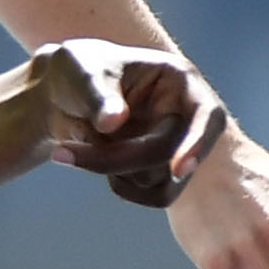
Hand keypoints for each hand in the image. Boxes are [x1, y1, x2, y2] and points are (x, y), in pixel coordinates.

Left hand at [9, 38, 214, 203]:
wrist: (65, 93)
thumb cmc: (79, 72)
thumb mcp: (82, 73)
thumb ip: (97, 96)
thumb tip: (114, 122)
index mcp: (179, 81)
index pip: (208, 114)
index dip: (197, 142)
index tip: (179, 170)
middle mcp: (186, 115)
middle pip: (169, 155)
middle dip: (115, 159)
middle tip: (60, 153)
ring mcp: (179, 144)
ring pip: (162, 180)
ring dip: (113, 170)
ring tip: (81, 143)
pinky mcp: (164, 169)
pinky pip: (154, 195)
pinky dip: (121, 186)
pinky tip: (93, 161)